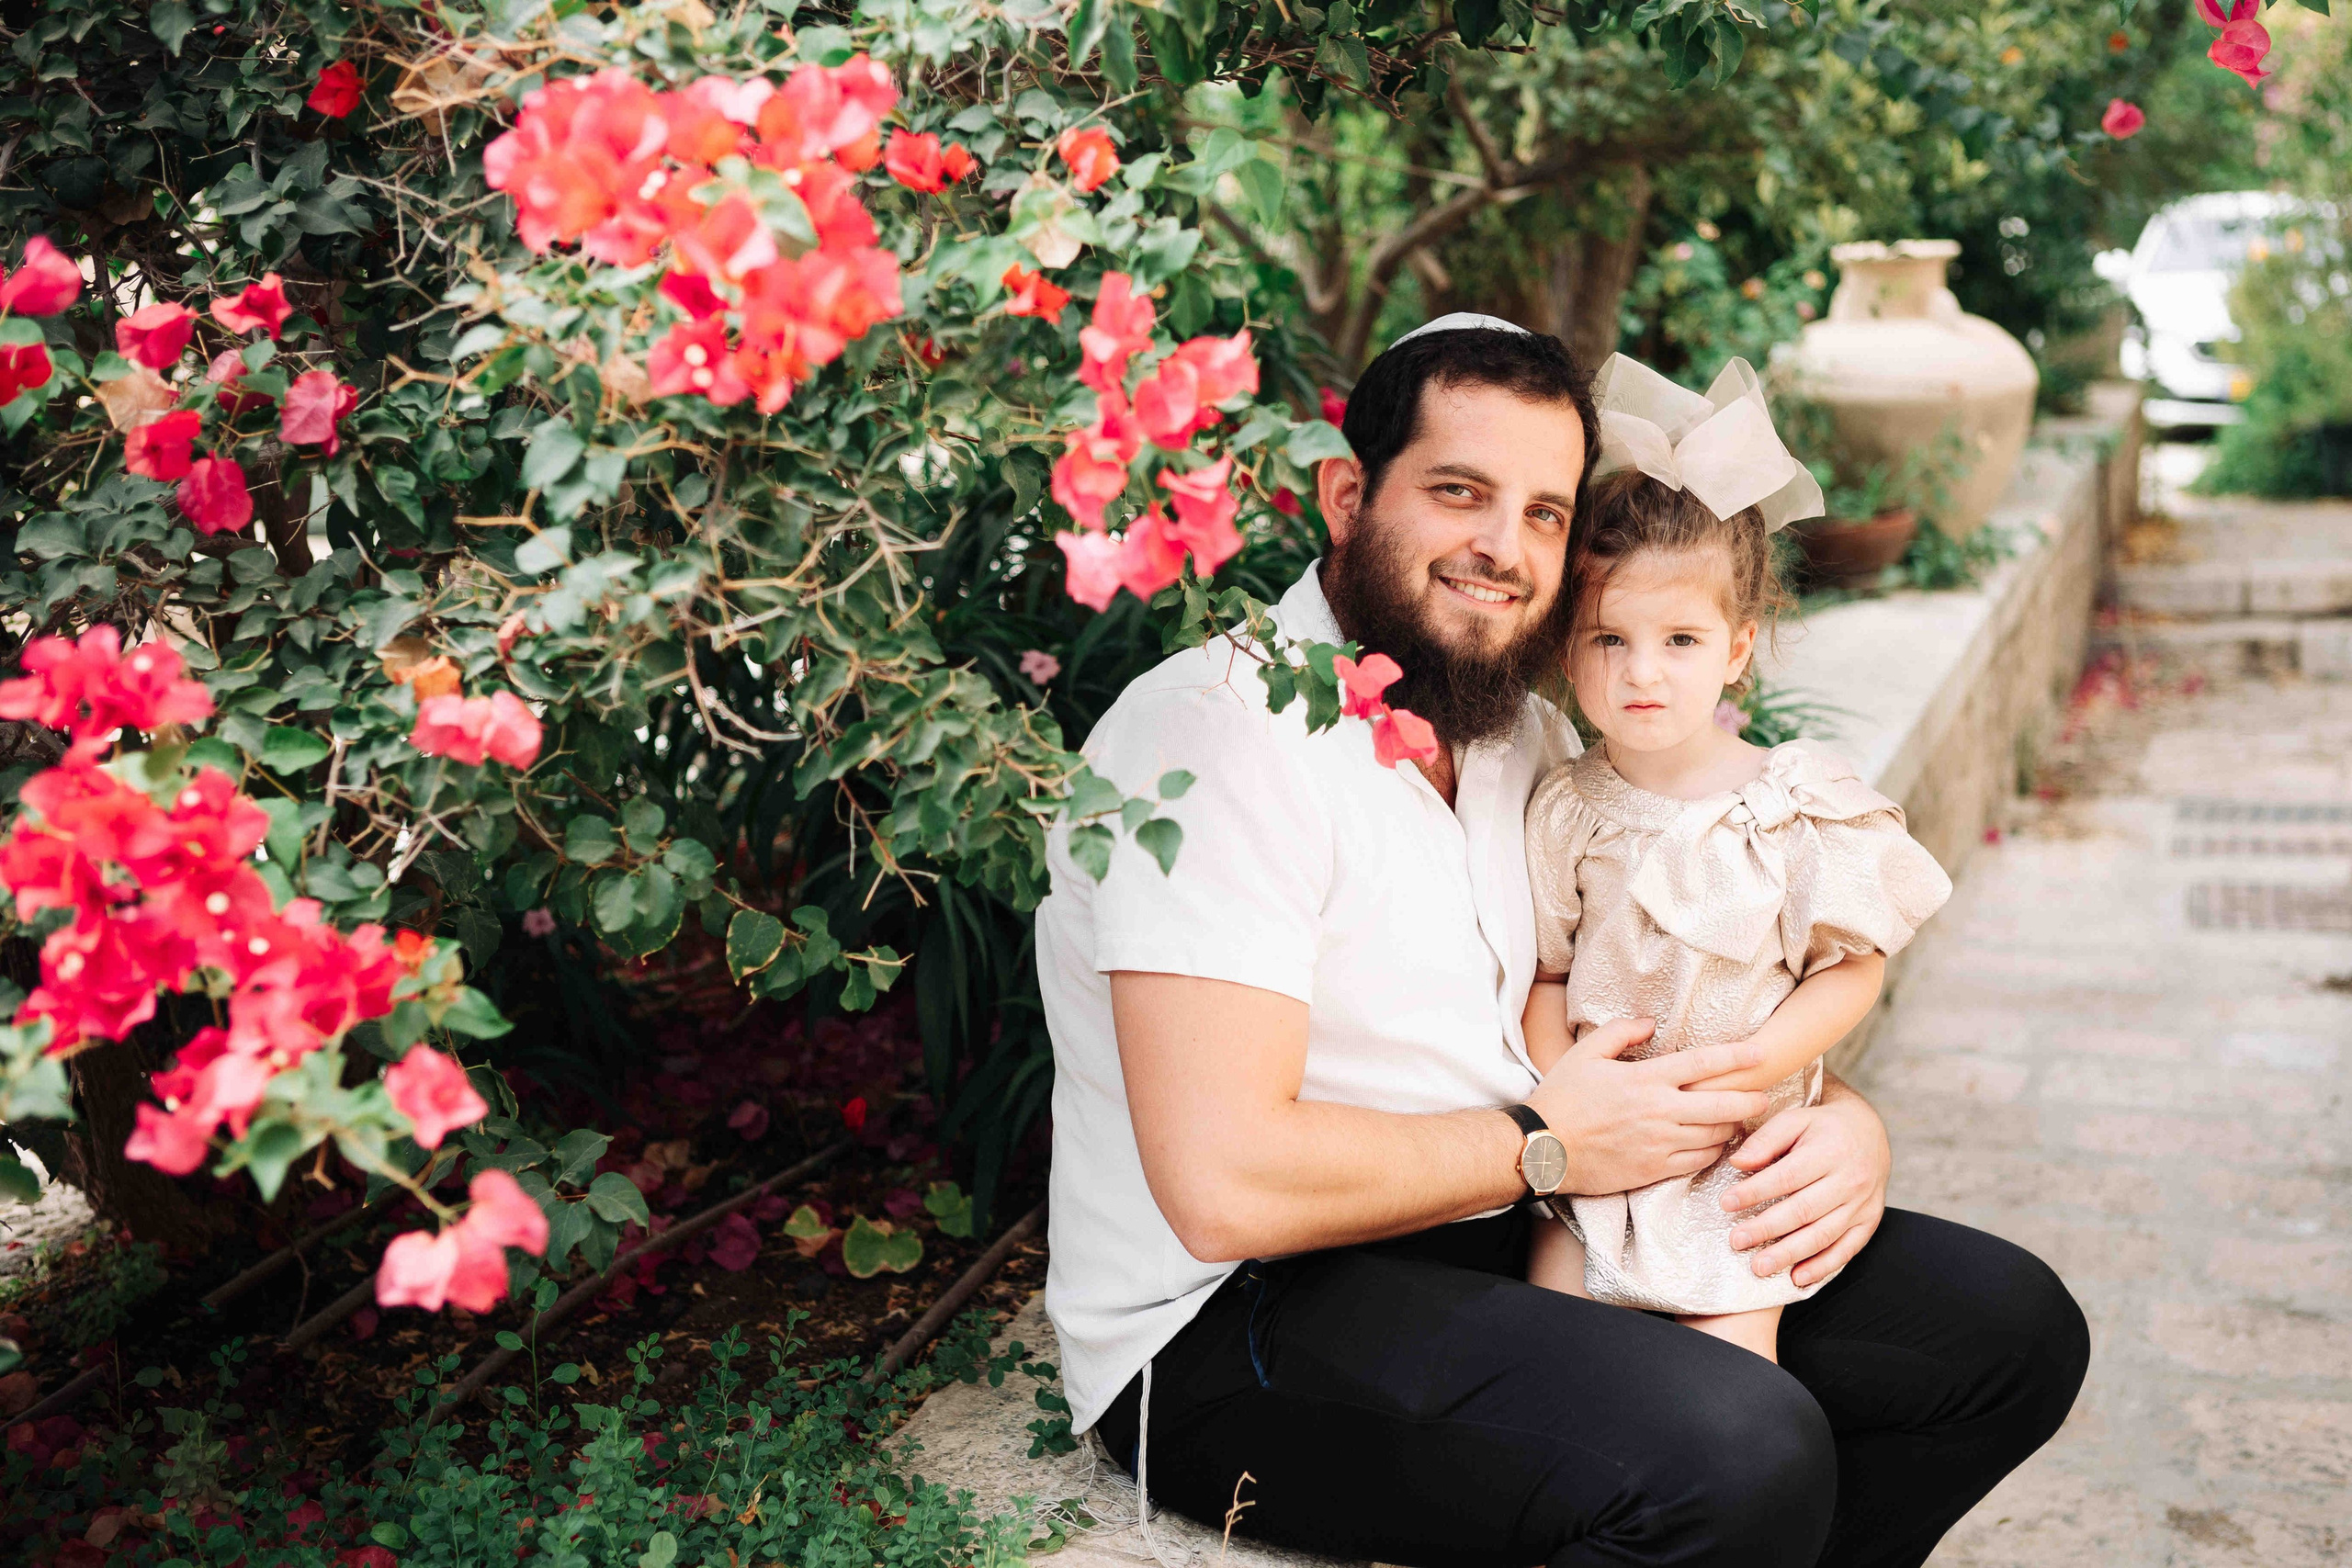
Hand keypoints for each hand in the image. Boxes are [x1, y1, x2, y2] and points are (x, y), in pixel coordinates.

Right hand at [1528, 1017, 1773, 1196]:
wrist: (1542, 1148)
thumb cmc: (1561, 1098)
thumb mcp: (1585, 1053)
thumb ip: (1621, 1032)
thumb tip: (1651, 1024)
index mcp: (1645, 1079)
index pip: (1703, 1064)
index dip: (1736, 1057)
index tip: (1760, 1054)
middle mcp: (1659, 1111)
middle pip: (1721, 1105)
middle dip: (1750, 1100)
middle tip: (1764, 1096)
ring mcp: (1659, 1143)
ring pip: (1714, 1135)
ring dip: (1732, 1126)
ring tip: (1739, 1119)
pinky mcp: (1654, 1169)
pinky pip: (1697, 1161)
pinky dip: (1713, 1151)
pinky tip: (1715, 1144)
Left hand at [1720, 1089, 1889, 1286]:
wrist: (1870, 1133)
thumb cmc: (1824, 1127)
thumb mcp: (1795, 1120)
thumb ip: (1766, 1140)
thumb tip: (1738, 1162)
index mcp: (1830, 1151)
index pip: (1787, 1177)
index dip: (1755, 1192)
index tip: (1727, 1203)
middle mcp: (1849, 1180)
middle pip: (1804, 1210)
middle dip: (1767, 1229)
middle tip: (1737, 1241)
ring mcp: (1862, 1204)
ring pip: (1823, 1235)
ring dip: (1789, 1254)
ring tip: (1759, 1266)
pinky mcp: (1869, 1222)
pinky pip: (1847, 1249)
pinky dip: (1822, 1267)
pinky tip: (1797, 1278)